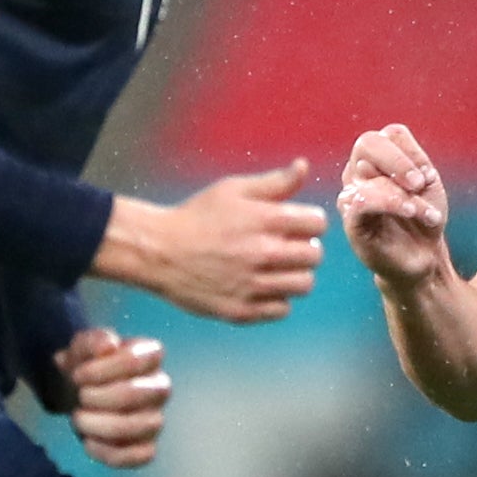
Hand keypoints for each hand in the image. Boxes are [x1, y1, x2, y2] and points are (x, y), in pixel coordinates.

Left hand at [56, 326, 169, 469]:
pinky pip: (139, 456)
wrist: (78, 392)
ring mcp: (156, 418)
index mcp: (149, 355)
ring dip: (99, 425)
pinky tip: (88, 442)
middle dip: (97, 398)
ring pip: (138, 427)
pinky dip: (108, 453)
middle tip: (78, 397)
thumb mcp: (82, 347)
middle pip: (135, 395)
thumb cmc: (86, 365)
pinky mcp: (147, 446)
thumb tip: (108, 346)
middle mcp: (160, 387)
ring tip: (78, 418)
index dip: (99, 370)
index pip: (134, 360)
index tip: (77, 375)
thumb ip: (93, 341)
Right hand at [94, 160, 323, 321]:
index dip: (310, 221)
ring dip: (295, 275)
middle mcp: (262, 253)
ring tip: (277, 268)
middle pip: (315, 255)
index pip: (318, 223)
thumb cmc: (196, 217)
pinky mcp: (241, 310)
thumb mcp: (233, 190)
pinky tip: (261, 287)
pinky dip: (277, 299)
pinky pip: (282, 309)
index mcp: (264, 220)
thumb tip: (303, 167)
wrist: (158, 252)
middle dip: (306, 248)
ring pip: (304, 284)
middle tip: (287, 247)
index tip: (297, 224)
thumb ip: (274, 182)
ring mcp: (252, 285)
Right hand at [336, 122, 452, 290]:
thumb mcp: (427, 182)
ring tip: (426, 214)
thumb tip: (397, 160)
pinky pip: (360, 201)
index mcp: (378, 158)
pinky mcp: (351, 220)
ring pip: (366, 173)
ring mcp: (351, 194)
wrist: (424, 255)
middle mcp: (358, 171)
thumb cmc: (424, 217)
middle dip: (399, 163)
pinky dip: (388, 202)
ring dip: (402, 192)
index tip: (428, 176)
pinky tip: (408, 212)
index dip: (410, 151)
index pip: (389, 134)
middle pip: (368, 143)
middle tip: (420, 184)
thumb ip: (413, 160)